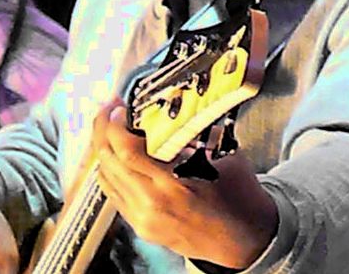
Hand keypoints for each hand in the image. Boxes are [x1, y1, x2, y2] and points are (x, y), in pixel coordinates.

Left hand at [92, 101, 277, 269]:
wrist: (244, 242)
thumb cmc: (239, 200)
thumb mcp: (226, 156)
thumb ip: (199, 132)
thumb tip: (179, 106)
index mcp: (175, 187)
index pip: (129, 154)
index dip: (116, 126)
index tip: (119, 106)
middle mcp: (153, 205)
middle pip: (109, 162)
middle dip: (103, 129)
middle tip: (109, 107)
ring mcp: (144, 219)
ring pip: (106, 176)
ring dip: (104, 147)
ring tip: (110, 125)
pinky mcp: (141, 226)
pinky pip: (113, 192)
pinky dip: (110, 168)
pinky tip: (117, 152)